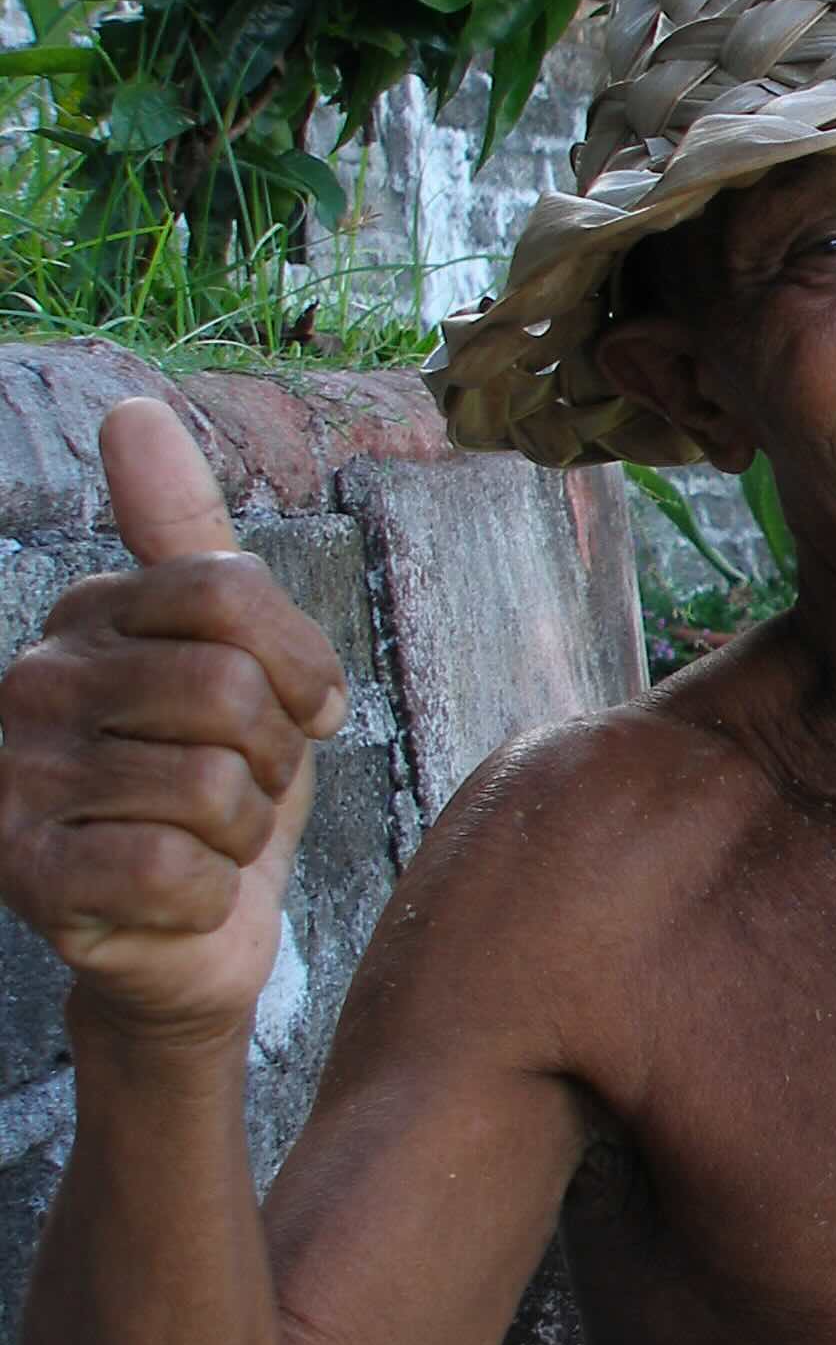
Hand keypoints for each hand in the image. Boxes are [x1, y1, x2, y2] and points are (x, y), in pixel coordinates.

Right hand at [0, 399, 345, 1048]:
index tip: (299, 710)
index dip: (299, 666)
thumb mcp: (234, 656)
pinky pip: (175, 868)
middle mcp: (31, 683)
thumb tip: (131, 410)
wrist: (187, 934)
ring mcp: (15, 780)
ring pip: (213, 787)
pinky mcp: (25, 876)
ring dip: (245, 829)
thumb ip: (188, 538)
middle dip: (275, 758)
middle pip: (230, 693)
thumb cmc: (221, 785)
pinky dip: (210, 891)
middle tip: (246, 789)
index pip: (230, 593)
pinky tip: (179, 891)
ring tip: (210, 838)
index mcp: (89, 615)